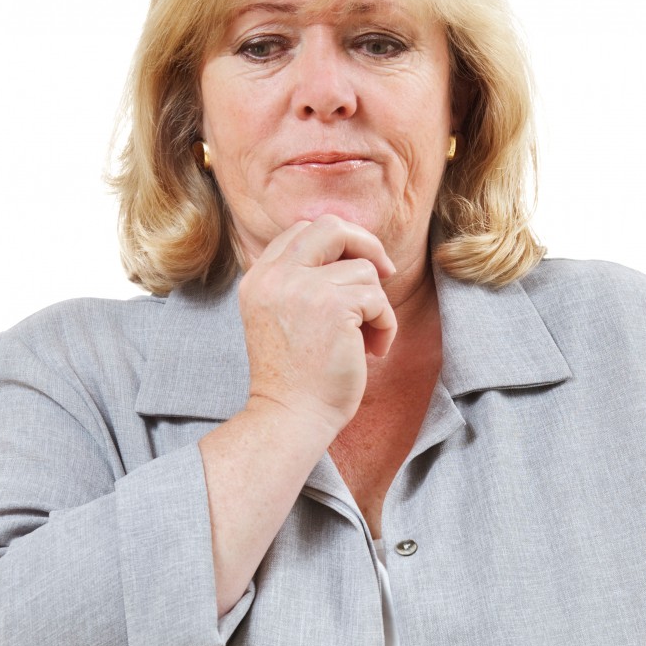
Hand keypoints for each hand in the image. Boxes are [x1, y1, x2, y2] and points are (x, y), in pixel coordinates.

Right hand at [238, 213, 398, 440]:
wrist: (290, 418)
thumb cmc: (295, 380)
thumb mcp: (281, 319)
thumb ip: (299, 284)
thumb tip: (355, 255)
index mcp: (259, 279)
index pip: (301, 230)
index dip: (337, 241)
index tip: (357, 264)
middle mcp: (276, 277)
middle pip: (330, 227)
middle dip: (366, 243)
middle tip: (385, 271)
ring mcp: (303, 288)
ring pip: (363, 270)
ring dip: (376, 306)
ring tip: (366, 341)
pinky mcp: (333, 306)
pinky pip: (378, 299)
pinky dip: (386, 326)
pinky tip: (373, 352)